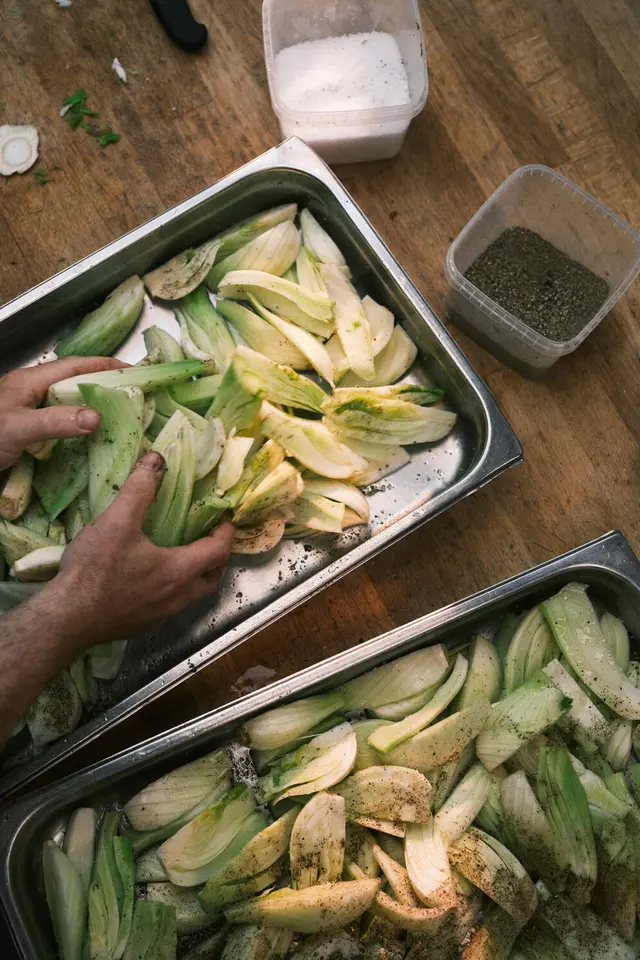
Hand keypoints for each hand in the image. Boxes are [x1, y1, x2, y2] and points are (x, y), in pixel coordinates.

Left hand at [0, 356, 125, 468]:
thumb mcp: (20, 428)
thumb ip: (56, 421)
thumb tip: (98, 416)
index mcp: (30, 381)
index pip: (73, 366)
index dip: (102, 365)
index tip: (130, 370)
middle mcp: (30, 392)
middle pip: (72, 382)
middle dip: (100, 385)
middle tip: (128, 395)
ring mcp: (27, 410)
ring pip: (65, 402)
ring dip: (88, 406)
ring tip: (113, 416)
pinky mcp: (25, 429)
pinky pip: (57, 422)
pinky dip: (75, 426)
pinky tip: (85, 437)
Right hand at [48, 451, 234, 646]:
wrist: (66, 619)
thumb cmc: (95, 570)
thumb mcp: (117, 521)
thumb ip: (139, 489)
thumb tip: (156, 460)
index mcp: (178, 570)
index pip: (218, 551)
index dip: (226, 534)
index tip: (226, 520)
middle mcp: (177, 597)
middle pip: (212, 579)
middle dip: (218, 559)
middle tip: (213, 541)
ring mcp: (160, 615)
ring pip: (192, 596)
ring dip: (197, 577)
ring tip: (186, 558)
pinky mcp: (142, 625)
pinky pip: (170, 608)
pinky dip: (174, 591)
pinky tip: (155, 581)